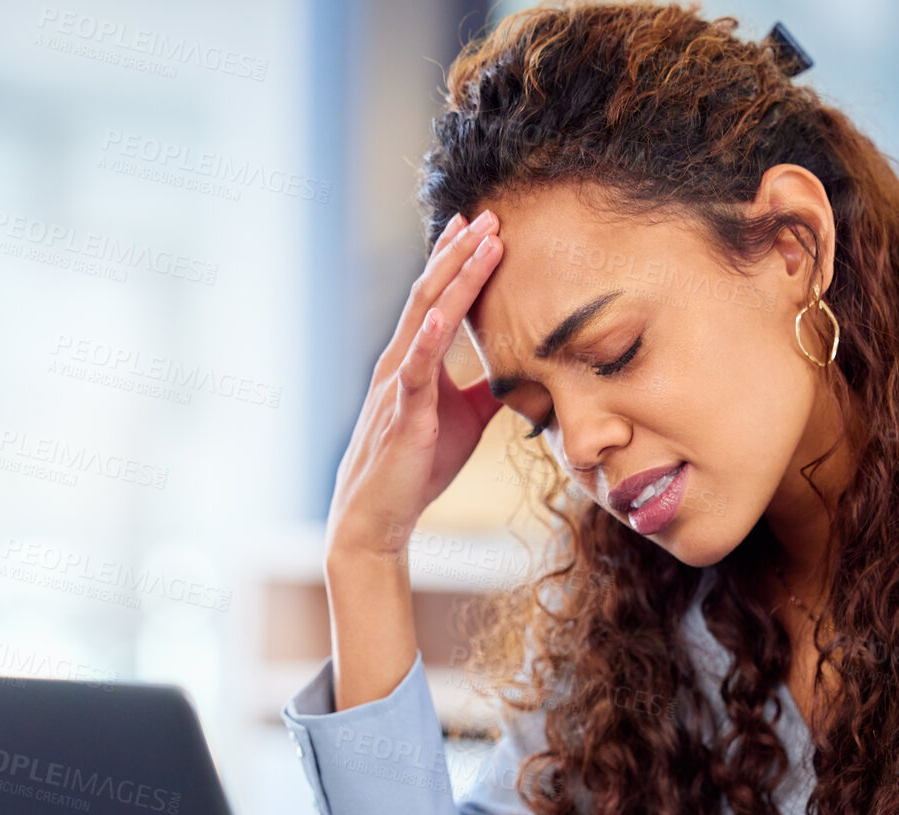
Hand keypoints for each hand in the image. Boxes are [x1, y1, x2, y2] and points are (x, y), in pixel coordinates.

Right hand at [324, 209, 505, 560]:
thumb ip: (485, 390)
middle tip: (488, 214)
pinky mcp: (403, 414)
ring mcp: (398, 384)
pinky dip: (427, 338)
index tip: (481, 224)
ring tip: (479, 241)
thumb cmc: (417, 467)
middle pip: (431, 293)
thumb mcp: (464, 420)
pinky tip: (440, 311)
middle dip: (460, 252)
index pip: (437, 298)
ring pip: (426, 317)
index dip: (457, 260)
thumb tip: (518, 372)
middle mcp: (400, 361)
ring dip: (454, 277)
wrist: (380, 516)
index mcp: (415, 361)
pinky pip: (414, 370)